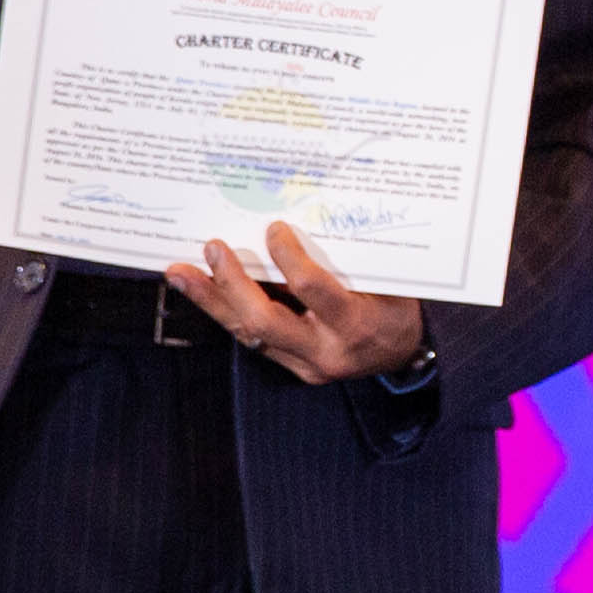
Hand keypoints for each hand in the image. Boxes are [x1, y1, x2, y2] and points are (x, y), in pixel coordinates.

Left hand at [166, 223, 428, 385]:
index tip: (274, 229)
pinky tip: (205, 291)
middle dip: (231, 283)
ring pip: (247, 334)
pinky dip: (228, 312)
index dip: (288, 257)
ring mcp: (307, 365)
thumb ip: (346, 261)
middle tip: (212, 248)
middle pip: (263, 320)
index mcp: (356, 324)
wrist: (411, 353)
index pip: (312, 289)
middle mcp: (327, 351)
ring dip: (211, 301)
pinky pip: (253, 339)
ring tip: (181, 274)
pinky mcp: (295, 369)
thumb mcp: (387, 281)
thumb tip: (296, 223)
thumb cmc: (401, 306)